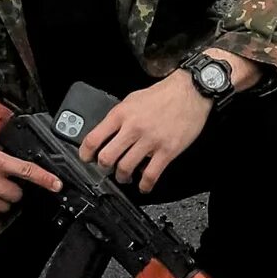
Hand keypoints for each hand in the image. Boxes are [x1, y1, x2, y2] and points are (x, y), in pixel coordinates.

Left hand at [82, 67, 227, 189]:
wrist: (191, 91)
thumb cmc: (164, 94)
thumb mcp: (133, 99)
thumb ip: (119, 116)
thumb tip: (107, 132)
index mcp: (122, 114)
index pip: (94, 138)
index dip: (85, 153)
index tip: (87, 158)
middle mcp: (133, 128)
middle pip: (107, 158)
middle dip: (103, 167)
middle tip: (106, 168)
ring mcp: (150, 141)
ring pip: (126, 169)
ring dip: (122, 177)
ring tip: (125, 177)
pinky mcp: (167, 151)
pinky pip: (150, 175)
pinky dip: (144, 185)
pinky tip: (144, 185)